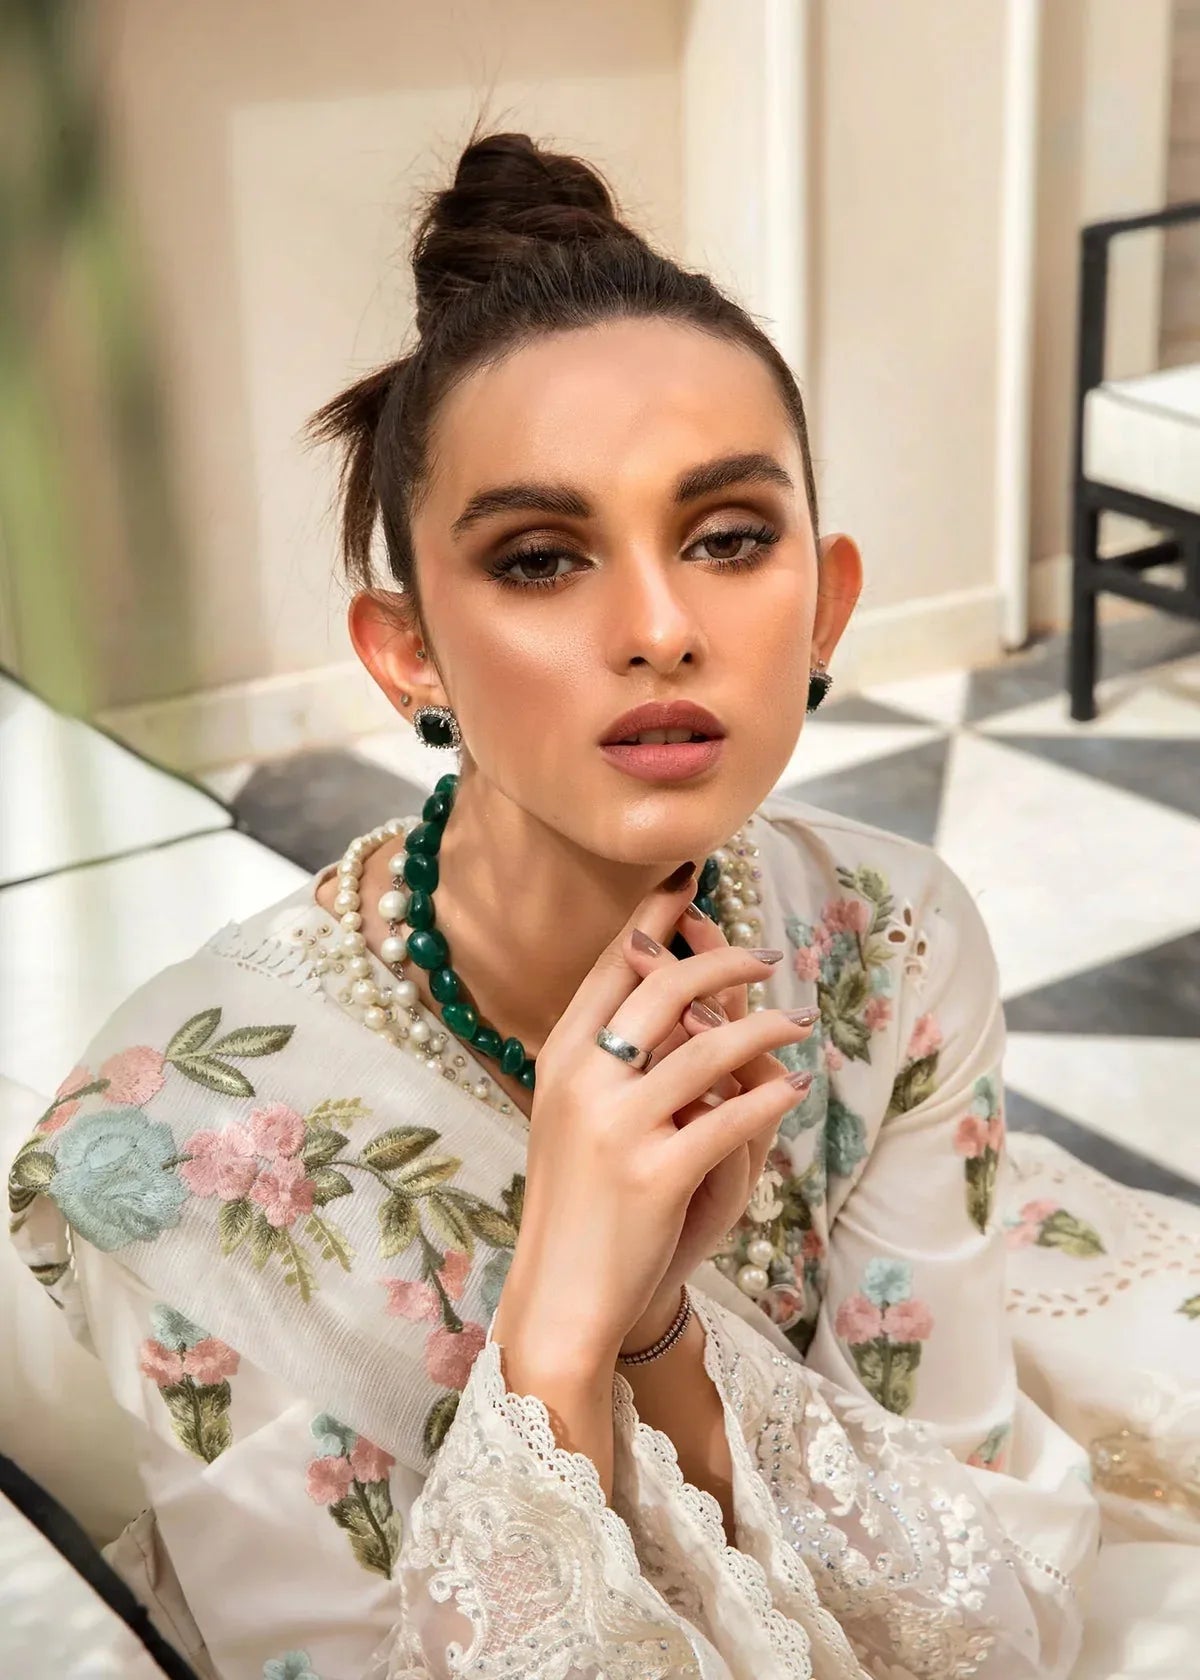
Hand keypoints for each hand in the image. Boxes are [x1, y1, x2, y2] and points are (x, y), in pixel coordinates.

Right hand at [491, 865, 818, 1378]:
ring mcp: (616, 1127)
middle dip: (721, 962)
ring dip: (764, 1028)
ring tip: (797, 1023)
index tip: (689, 882)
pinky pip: (731, 1120)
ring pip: (708, 1049)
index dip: (652, 920)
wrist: (561, 1294)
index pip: (612, 968)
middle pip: (662, 990)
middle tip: (765, 958)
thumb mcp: (571, 1115)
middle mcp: (582, 1081)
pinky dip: (771, 1100)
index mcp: (559, 1059)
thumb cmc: (575, 1200)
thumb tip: (660, 990)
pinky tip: (797, 1088)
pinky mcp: (654, 1175)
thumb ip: (604, 1054)